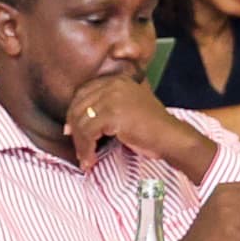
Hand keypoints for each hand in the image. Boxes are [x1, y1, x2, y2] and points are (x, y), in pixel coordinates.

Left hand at [59, 72, 192, 165]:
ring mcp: (113, 98)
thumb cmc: (149, 129)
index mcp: (116, 80)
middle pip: (78, 107)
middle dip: (75, 131)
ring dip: (80, 144)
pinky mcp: (113, 114)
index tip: (72, 131)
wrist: (171, 137)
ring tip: (86, 158)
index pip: (82, 94)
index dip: (74, 114)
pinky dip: (86, 149)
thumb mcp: (125, 109)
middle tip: (78, 149)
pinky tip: (91, 160)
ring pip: (81, 122)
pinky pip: (88, 133)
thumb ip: (101, 110)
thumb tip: (68, 126)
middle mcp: (113, 85)